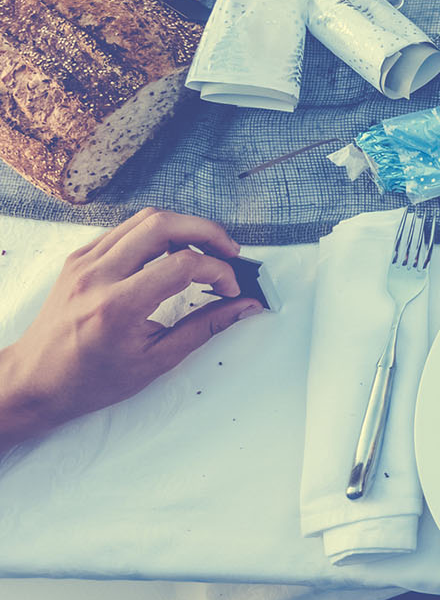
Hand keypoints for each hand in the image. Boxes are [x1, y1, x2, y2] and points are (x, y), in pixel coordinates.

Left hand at [0, 209, 264, 450]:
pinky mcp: (79, 258)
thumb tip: (244, 306)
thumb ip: (205, 327)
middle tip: (229, 251)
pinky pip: (125, 230)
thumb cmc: (91, 379)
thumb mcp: (156, 360)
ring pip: (145, 219)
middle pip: (163, 224)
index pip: (182, 265)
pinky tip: (170, 254)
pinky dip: (156, 233)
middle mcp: (97, 275)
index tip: (231, 288)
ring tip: (205, 249)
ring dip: (183, 227)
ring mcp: (84, 262)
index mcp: (117, 306)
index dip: (218, 271)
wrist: (35, 379)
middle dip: (207, 231)